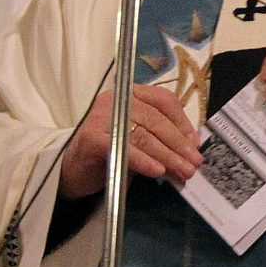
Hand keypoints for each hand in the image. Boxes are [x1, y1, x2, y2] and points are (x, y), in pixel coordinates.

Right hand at [60, 85, 201, 199]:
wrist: (70, 171)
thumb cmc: (107, 153)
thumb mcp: (137, 141)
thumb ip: (160, 139)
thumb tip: (191, 148)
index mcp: (129, 95)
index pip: (163, 100)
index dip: (182, 121)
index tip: (195, 143)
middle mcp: (115, 101)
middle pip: (156, 119)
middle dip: (178, 143)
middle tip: (194, 162)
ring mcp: (101, 117)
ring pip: (144, 135)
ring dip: (168, 155)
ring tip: (183, 171)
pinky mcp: (92, 137)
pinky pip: (125, 149)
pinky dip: (144, 161)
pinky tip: (158, 171)